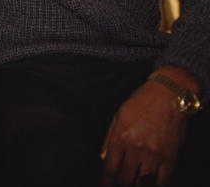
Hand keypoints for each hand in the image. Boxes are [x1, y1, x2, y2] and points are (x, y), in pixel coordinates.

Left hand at [100, 69, 192, 185]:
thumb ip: (109, 138)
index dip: (105, 180)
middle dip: (120, 184)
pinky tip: (149, 184)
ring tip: (131, 183)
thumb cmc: (142, 102)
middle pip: (125, 178)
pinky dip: (155, 185)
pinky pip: (163, 181)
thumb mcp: (119, 115)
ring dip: (135, 185)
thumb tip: (102, 157)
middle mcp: (137, 148)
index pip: (110, 167)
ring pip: (143, 182)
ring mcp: (155, 154)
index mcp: (121, 137)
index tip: (104, 184)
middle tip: (118, 183)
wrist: (169, 95)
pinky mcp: (171, 157)